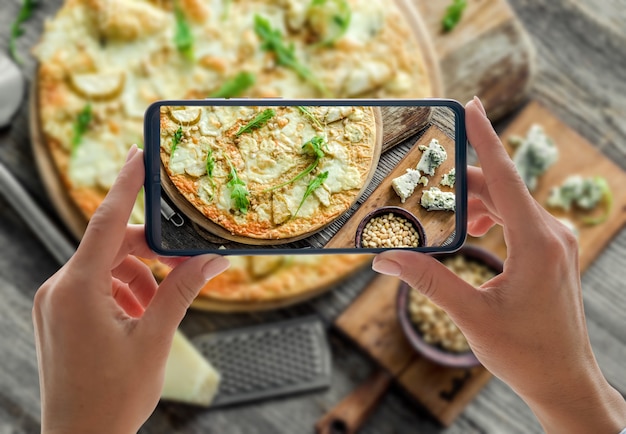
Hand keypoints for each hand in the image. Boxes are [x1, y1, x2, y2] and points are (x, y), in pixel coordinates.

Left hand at [32, 146, 229, 433]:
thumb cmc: (113, 398)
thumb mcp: (156, 339)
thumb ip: (182, 291)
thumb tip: (211, 260)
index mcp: (77, 290)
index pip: (104, 222)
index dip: (127, 185)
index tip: (140, 154)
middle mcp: (58, 290)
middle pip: (111, 247)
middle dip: (151, 251)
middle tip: (186, 260)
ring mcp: (55, 304)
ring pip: (106, 268)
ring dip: (140, 276)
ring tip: (163, 303)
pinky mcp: (59, 317)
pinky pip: (96, 287)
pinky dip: (125, 291)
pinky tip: (144, 314)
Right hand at [372, 98, 625, 432]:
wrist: (564, 382)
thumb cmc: (525, 353)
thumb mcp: (470, 315)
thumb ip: (427, 279)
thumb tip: (384, 258)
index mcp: (537, 243)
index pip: (506, 177)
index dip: (484, 138)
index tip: (471, 104)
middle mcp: (552, 234)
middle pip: (503, 188)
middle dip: (465, 182)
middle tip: (431, 180)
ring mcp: (556, 243)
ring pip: (510, 203)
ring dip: (476, 203)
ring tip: (448, 216)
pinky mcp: (552, 253)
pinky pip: (519, 219)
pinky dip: (491, 217)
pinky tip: (473, 231)